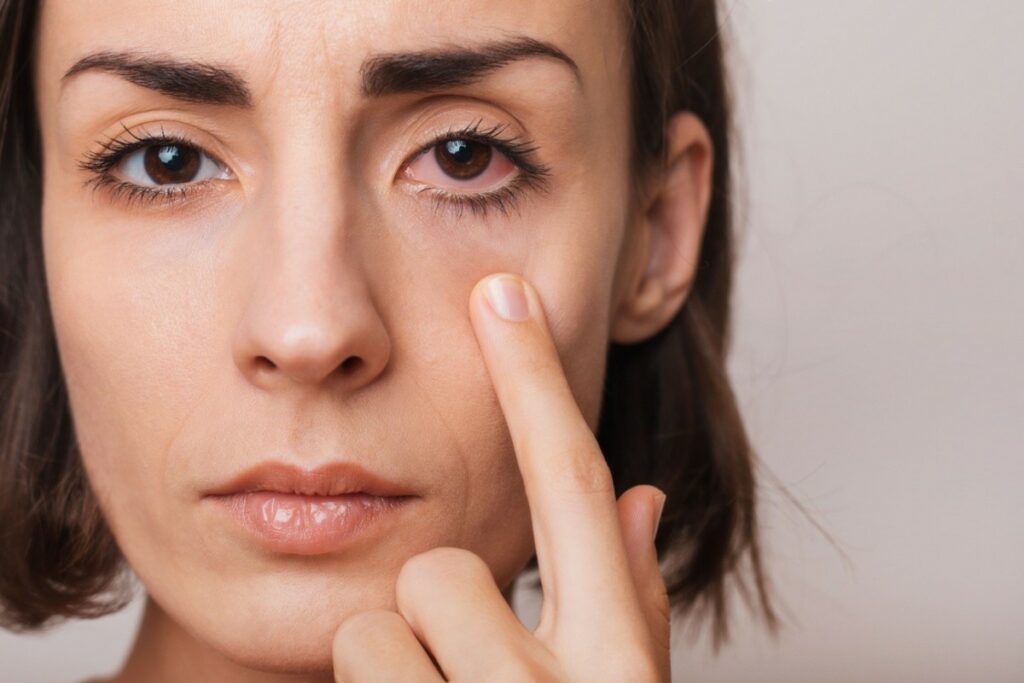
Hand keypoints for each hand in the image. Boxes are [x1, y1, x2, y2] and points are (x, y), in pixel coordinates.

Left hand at [332, 273, 670, 681]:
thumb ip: (633, 600)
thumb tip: (641, 498)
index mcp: (614, 663)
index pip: (571, 487)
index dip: (534, 380)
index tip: (501, 293)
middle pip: (440, 567)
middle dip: (438, 606)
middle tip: (461, 668)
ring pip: (375, 629)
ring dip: (396, 666)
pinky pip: (343, 665)